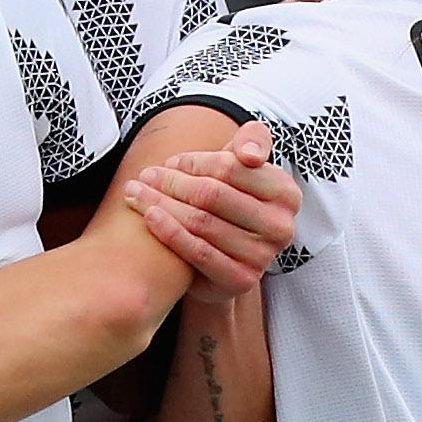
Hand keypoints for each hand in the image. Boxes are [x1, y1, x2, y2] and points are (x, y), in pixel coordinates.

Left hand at [125, 124, 301, 296]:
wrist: (227, 260)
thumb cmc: (231, 203)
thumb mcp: (244, 168)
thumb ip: (252, 141)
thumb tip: (249, 154)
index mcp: (286, 193)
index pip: (231, 167)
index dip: (194, 162)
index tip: (170, 162)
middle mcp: (280, 226)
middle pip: (212, 194)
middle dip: (171, 182)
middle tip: (144, 177)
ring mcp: (263, 256)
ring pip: (200, 222)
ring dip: (161, 204)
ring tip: (135, 193)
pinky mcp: (241, 280)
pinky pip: (198, 252)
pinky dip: (169, 232)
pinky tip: (149, 217)